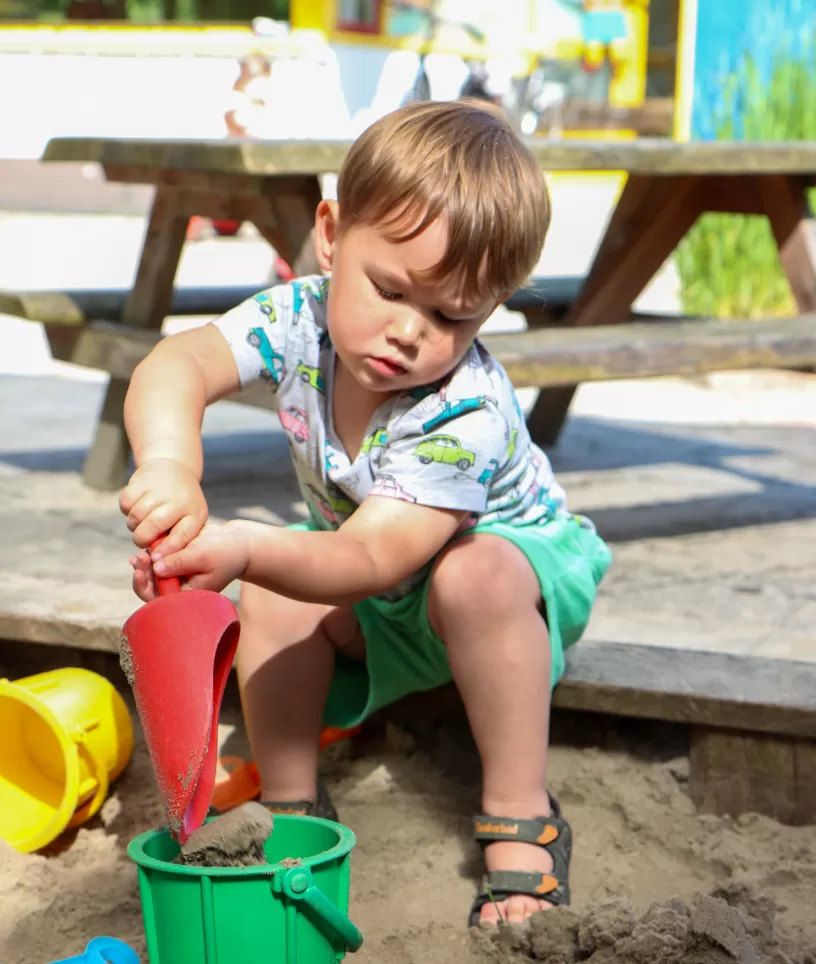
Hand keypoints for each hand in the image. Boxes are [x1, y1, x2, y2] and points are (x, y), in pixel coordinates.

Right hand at [119, 457, 207, 554]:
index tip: (156, 560)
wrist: (173, 469)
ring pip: (136, 516)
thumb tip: (159, 561)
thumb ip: (177, 539)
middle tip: (142, 540)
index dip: (166, 551)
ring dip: (133, 524)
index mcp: (195, 513)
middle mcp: (179, 499)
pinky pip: (125, 503)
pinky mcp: (142, 479)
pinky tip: (136, 506)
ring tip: (141, 522)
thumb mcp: (189, 520)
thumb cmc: (181, 504)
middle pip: (153, 527)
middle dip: (142, 539)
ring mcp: (160, 487)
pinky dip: (126, 509)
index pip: (181, 537)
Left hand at [129, 521, 251, 599]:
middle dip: (143, 574)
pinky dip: (153, 559)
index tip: (140, 569)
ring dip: (146, 566)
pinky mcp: (181, 564)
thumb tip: (155, 568)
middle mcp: (183, 589)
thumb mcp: (202, 555)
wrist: (241, 543)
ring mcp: (181, 577)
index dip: (145, 586)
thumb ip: (179, 563)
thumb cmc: (226, 551)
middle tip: (140, 557)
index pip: (159, 600)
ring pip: (156, 576)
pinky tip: (145, 551)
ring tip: (141, 553)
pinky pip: (162, 565)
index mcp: (189, 595)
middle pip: (154, 590)